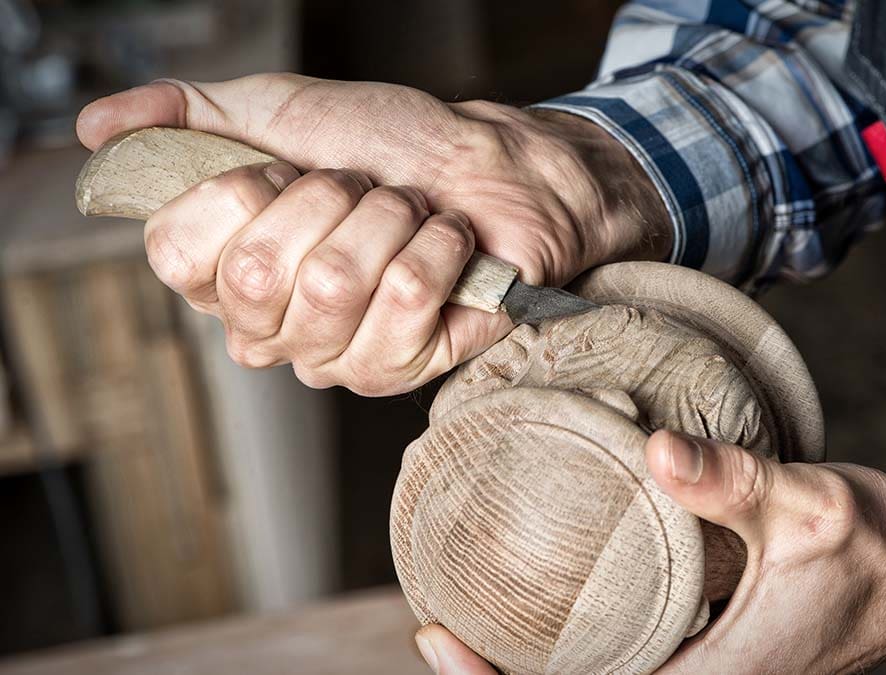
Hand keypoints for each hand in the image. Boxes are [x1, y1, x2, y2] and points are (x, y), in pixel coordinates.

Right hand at [76, 74, 670, 394]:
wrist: (495, 168)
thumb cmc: (392, 148)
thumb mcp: (280, 112)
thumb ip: (188, 116)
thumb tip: (98, 128)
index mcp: (227, 271)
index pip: (177, 256)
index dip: (235, 196)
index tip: (282, 172)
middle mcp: (271, 326)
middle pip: (258, 272)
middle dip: (327, 199)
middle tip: (361, 189)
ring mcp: (335, 354)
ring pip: (334, 285)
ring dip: (386, 219)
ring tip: (407, 213)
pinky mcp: (402, 368)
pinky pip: (403, 302)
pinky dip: (436, 248)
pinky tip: (446, 244)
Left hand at [414, 431, 885, 673]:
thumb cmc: (878, 545)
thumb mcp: (807, 504)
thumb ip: (731, 482)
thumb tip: (655, 452)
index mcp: (723, 674)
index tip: (440, 638)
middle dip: (504, 672)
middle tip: (437, 621)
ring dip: (540, 658)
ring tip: (476, 613)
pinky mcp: (718, 654)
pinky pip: (633, 658)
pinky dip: (582, 641)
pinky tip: (555, 602)